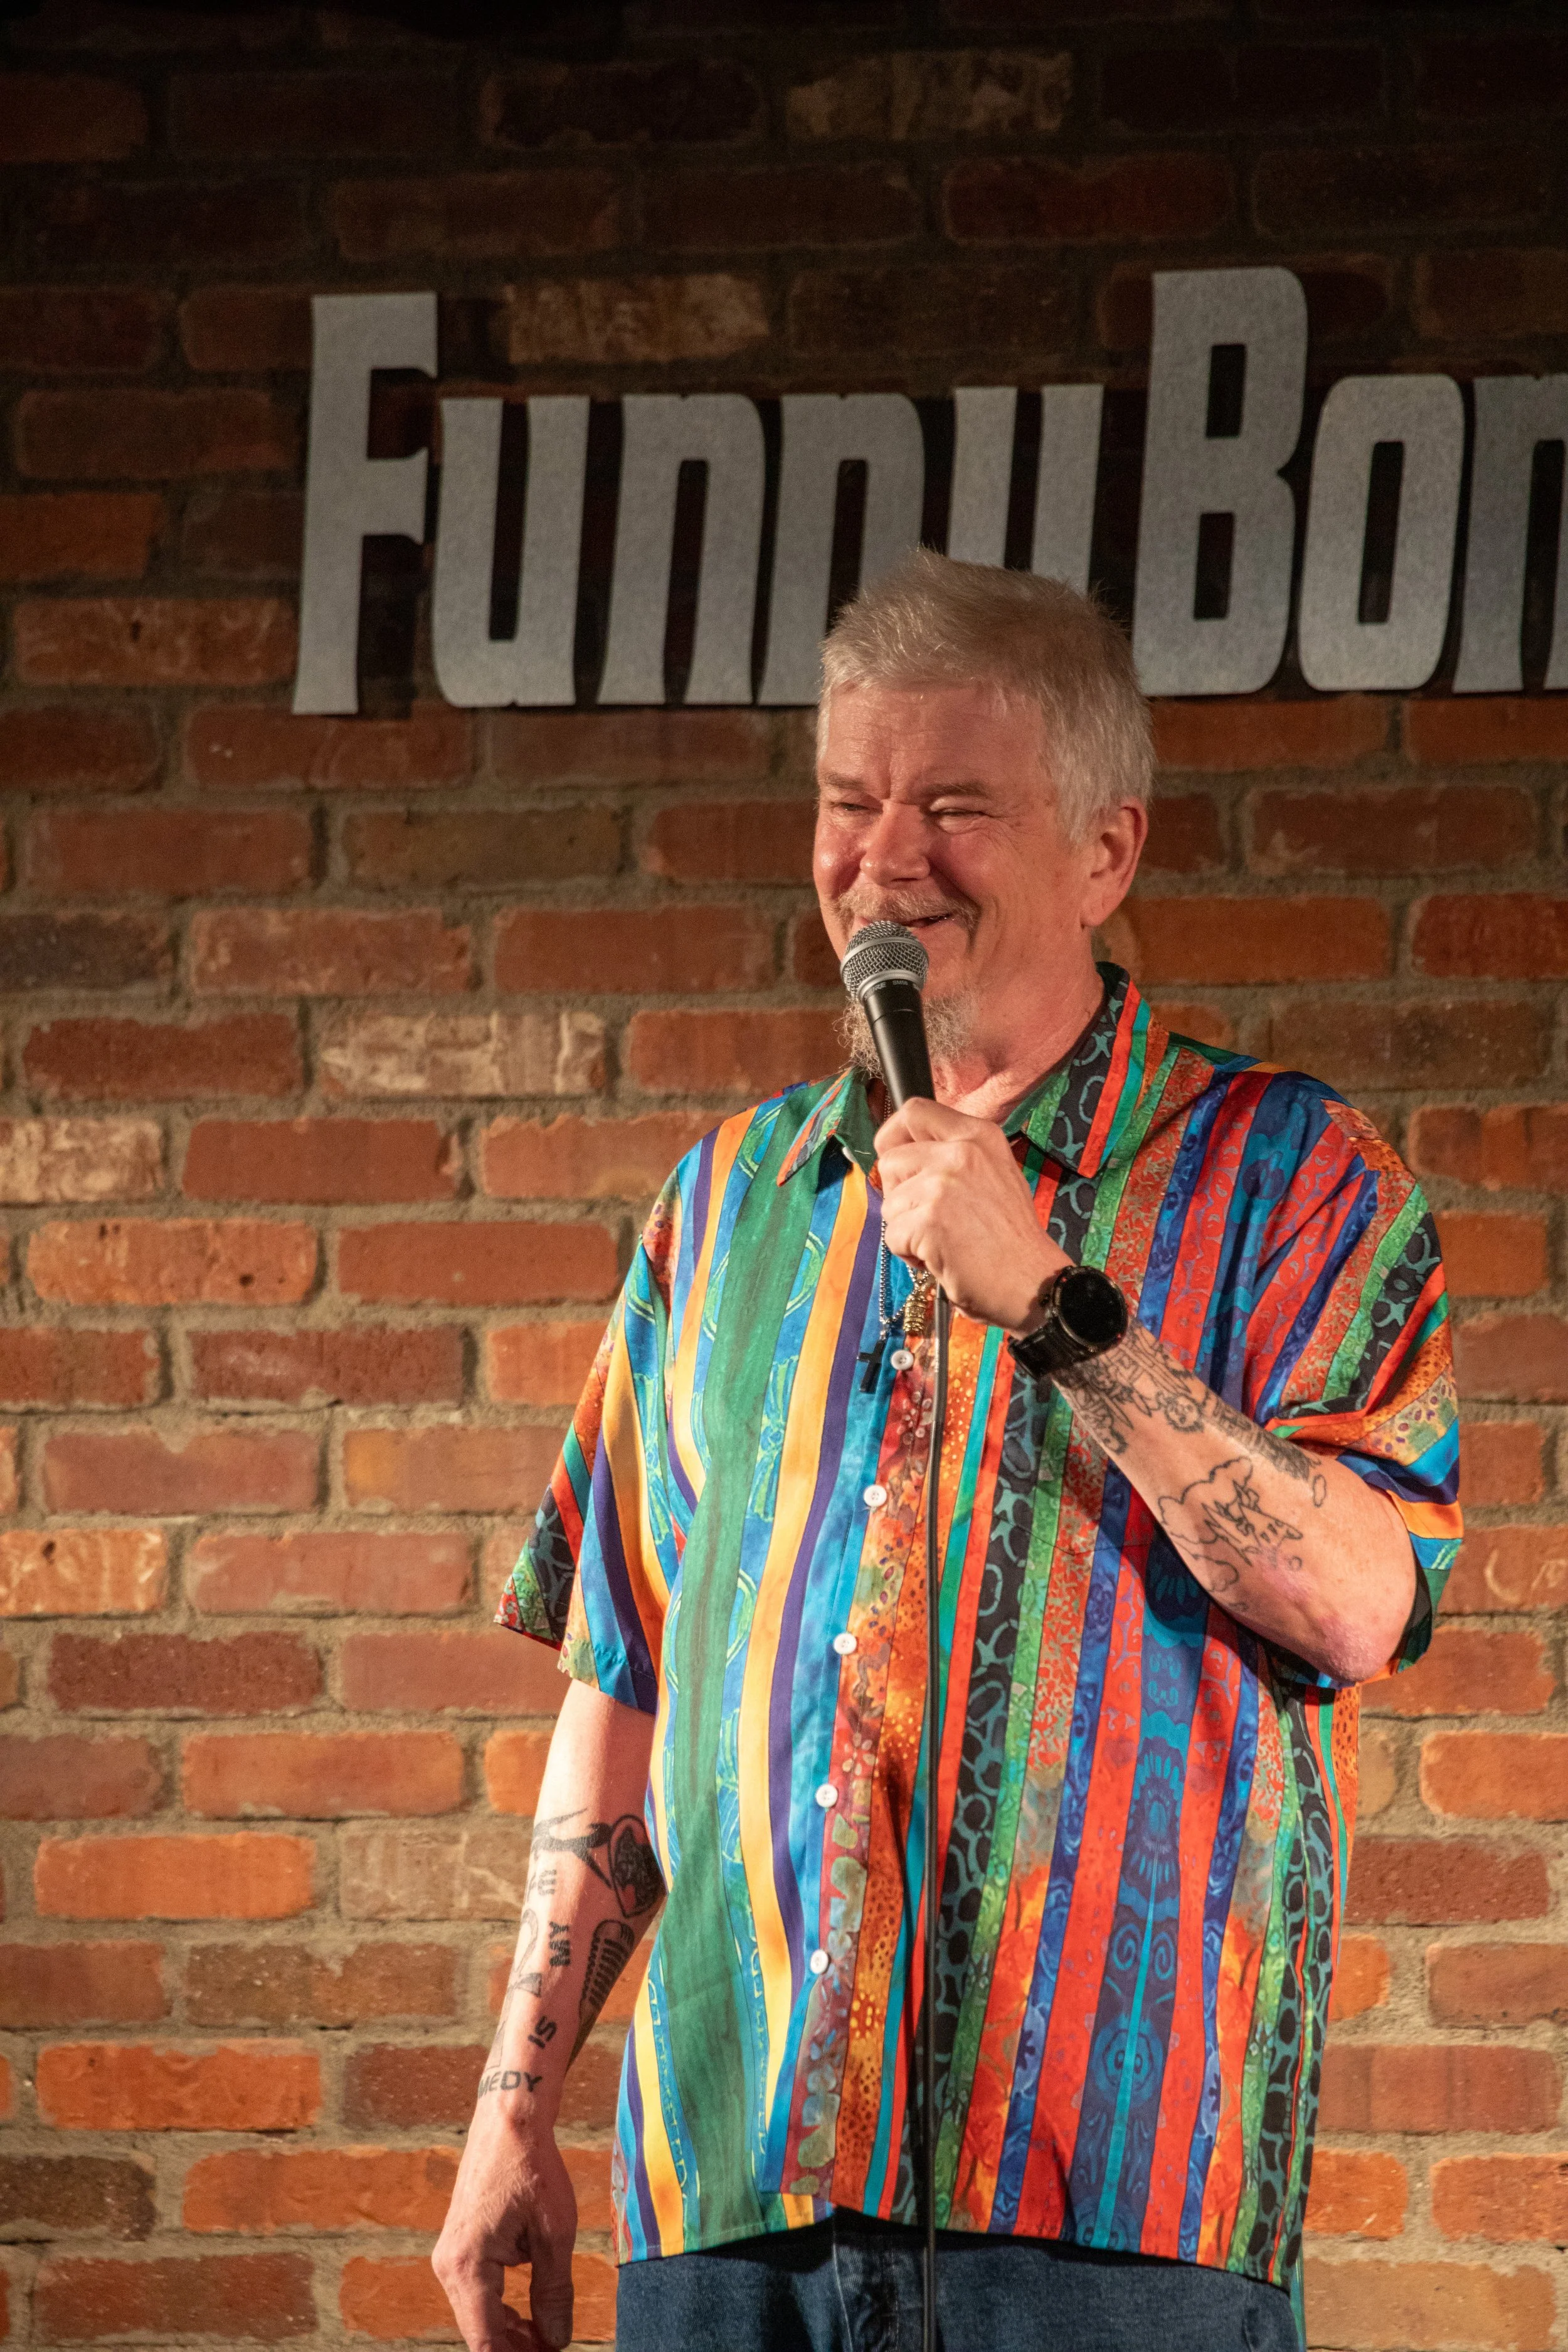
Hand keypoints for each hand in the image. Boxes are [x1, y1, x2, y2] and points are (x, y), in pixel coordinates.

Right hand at [432, 2105, 576, 2351]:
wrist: (509, 2118)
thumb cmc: (532, 2167)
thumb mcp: (555, 2232)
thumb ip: (554, 2292)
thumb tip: (557, 2340)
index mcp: (468, 2266)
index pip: (486, 2341)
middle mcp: (448, 2266)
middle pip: (479, 2332)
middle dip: (516, 2348)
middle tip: (553, 2349)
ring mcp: (449, 2255)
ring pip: (477, 2314)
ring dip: (509, 2331)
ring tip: (547, 2338)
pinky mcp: (457, 2245)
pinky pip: (476, 2291)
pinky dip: (500, 2308)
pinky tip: (529, 2313)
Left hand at [874, 1098, 1067, 1331]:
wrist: (1034, 1281)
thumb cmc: (1011, 1237)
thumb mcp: (993, 1173)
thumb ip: (953, 1157)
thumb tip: (903, 1156)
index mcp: (978, 1135)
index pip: (913, 1112)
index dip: (893, 1137)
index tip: (895, 1161)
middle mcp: (961, 1151)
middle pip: (891, 1160)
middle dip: (899, 1194)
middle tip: (930, 1217)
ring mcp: (943, 1184)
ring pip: (890, 1203)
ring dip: (907, 1229)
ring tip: (944, 1241)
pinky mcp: (929, 1219)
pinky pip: (893, 1236)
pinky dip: (910, 1254)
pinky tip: (941, 1258)